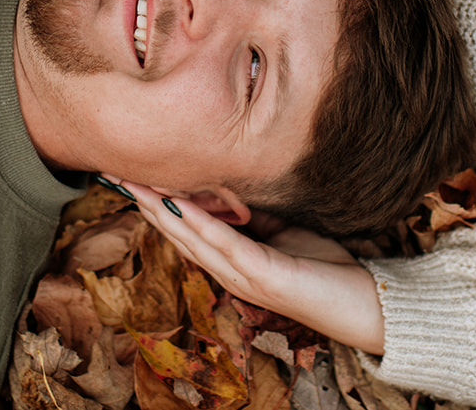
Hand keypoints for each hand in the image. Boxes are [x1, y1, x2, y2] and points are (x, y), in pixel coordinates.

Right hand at [117, 179, 386, 354]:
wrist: (360, 302)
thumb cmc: (323, 268)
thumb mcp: (282, 231)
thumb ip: (254, 215)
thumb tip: (229, 187)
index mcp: (231, 260)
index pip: (184, 229)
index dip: (156, 202)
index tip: (131, 175)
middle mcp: (228, 271)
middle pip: (176, 233)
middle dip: (146, 203)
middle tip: (115, 173)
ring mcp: (242, 276)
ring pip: (192, 238)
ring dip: (161, 210)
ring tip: (135, 185)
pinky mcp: (263, 275)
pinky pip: (224, 243)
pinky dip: (200, 222)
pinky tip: (179, 203)